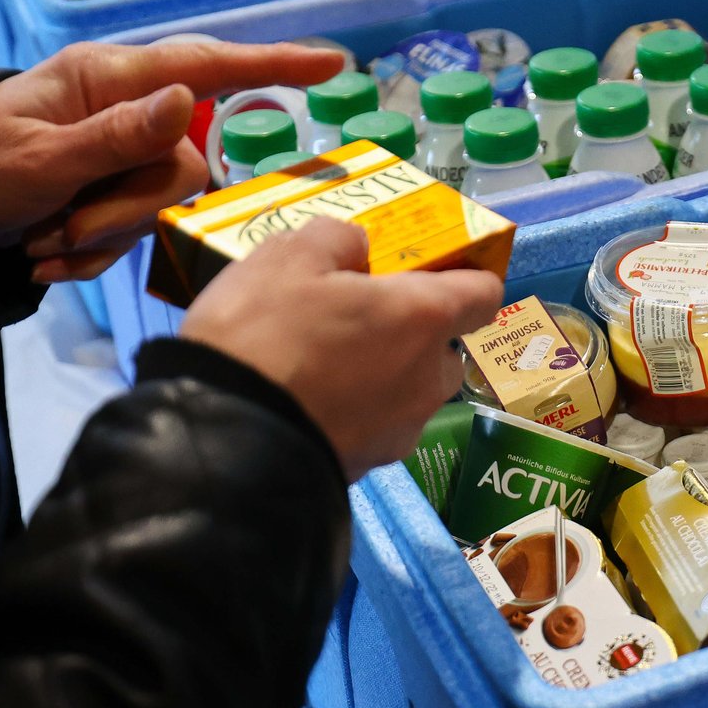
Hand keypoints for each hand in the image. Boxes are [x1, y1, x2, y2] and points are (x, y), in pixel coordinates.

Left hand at [0, 40, 345, 281]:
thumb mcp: (39, 158)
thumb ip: (117, 136)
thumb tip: (188, 98)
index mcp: (106, 80)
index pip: (204, 64)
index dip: (272, 66)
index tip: (330, 65)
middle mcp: (125, 111)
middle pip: (183, 162)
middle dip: (128, 208)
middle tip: (65, 231)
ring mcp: (123, 155)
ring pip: (162, 203)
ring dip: (105, 235)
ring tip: (44, 243)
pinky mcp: (115, 195)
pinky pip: (136, 230)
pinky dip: (93, 253)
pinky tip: (46, 255)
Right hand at [177, 219, 503, 475]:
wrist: (225, 446)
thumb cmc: (264, 337)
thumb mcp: (286, 258)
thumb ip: (335, 239)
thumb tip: (357, 249)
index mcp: (424, 318)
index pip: (483, 293)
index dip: (463, 278)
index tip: (426, 272)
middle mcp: (429, 378)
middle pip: (442, 348)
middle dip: (410, 332)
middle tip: (354, 318)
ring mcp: (403, 430)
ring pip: (409, 391)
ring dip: (382, 374)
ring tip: (320, 364)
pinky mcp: (370, 467)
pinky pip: (374, 426)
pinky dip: (353, 411)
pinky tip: (306, 402)